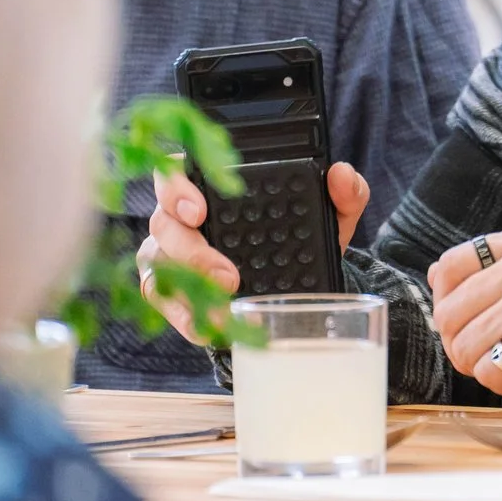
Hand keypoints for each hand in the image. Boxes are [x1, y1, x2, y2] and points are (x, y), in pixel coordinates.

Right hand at [136, 162, 369, 340]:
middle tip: (226, 274)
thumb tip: (343, 176)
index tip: (199, 209)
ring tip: (224, 309)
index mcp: (211, 185)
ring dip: (187, 289)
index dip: (176, 188)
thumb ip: (344, 193)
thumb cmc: (300, 236)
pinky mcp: (170, 288)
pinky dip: (183, 316)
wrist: (299, 284)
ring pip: (157, 265)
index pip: (174, 173)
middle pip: (163, 223)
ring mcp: (170, 252)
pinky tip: (209, 327)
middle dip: (190, 251)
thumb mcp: (330, 215)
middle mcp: (181, 216)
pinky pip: (162, 300)